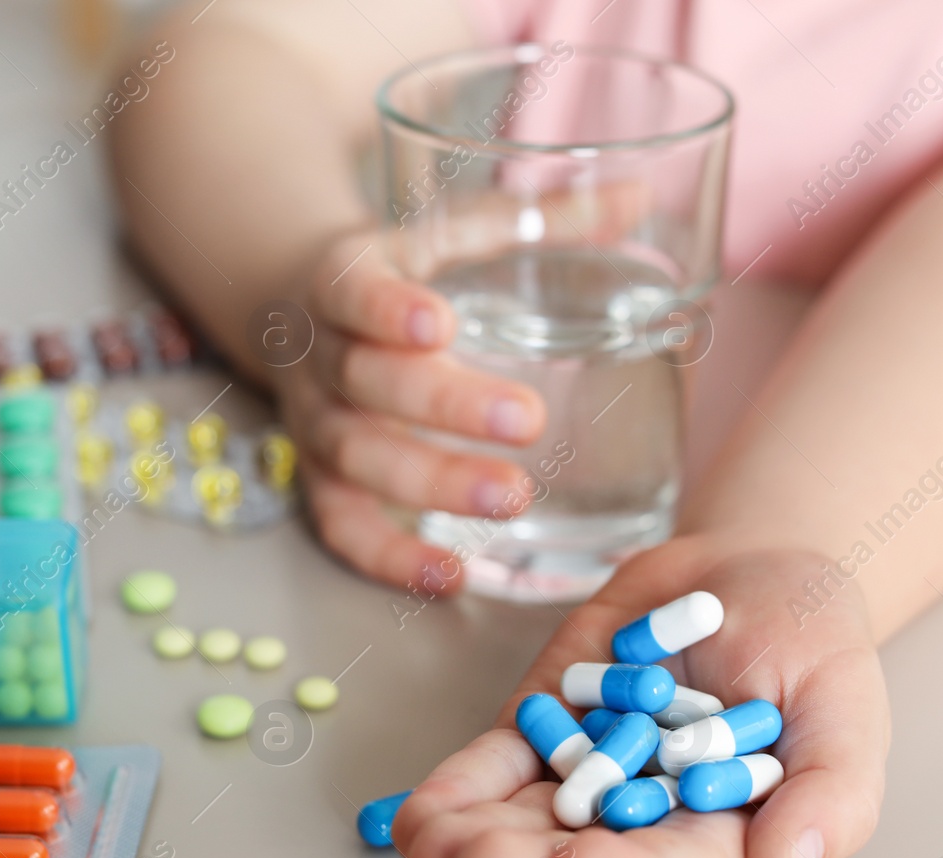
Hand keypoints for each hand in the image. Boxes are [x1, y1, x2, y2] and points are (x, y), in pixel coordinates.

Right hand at [269, 230, 546, 590]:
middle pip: (368, 382)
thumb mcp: (450, 233)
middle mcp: (322, 354)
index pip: (355, 291)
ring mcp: (316, 423)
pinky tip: (452, 577)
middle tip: (527, 419)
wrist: (300, 314)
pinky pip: (342, 527)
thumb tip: (641, 195)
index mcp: (346, 278)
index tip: (438, 324)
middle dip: (443, 405)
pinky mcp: (322, 481)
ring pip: (357, 457)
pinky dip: (390, 559)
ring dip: (431, 483)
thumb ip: (538, 218)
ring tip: (512, 501)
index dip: (387, 309)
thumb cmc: (401, 272)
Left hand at [393, 537, 890, 857]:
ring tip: (434, 847)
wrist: (751, 572)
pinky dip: (453, 795)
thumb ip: (829, 793)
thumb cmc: (811, 644)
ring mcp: (588, 785)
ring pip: (522, 832)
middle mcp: (647, 828)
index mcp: (727, 842)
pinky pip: (491, 775)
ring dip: (472, 845)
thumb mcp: (844, 707)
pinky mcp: (543, 738)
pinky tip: (416, 816)